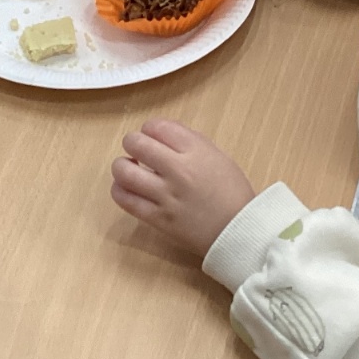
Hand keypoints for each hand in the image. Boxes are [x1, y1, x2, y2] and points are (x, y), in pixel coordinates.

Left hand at [111, 120, 255, 256]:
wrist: (239, 232)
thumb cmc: (232, 192)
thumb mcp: (217, 156)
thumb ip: (189, 142)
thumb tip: (161, 137)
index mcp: (196, 150)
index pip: (157, 126)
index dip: (150, 129)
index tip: (153, 137)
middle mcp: (178, 169)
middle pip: (136, 143)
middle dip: (133, 143)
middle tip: (138, 151)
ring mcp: (165, 195)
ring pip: (124, 171)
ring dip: (122, 166)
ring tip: (129, 169)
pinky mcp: (157, 218)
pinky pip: (126, 200)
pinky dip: (120, 189)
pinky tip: (127, 188)